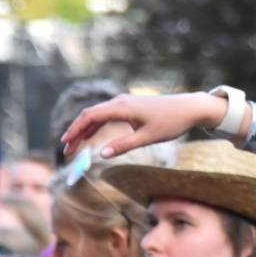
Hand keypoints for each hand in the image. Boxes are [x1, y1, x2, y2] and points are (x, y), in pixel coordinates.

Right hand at [61, 91, 226, 159]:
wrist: (190, 108)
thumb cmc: (172, 122)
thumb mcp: (148, 137)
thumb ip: (124, 145)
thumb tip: (102, 155)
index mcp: (122, 107)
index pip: (90, 117)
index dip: (75, 130)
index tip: (65, 144)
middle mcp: (120, 101)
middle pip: (90, 115)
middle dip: (76, 132)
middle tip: (67, 150)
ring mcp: (124, 102)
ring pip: (97, 115)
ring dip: (85, 129)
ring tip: (75, 146)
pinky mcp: (130, 106)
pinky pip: (107, 114)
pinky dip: (97, 125)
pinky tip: (92, 137)